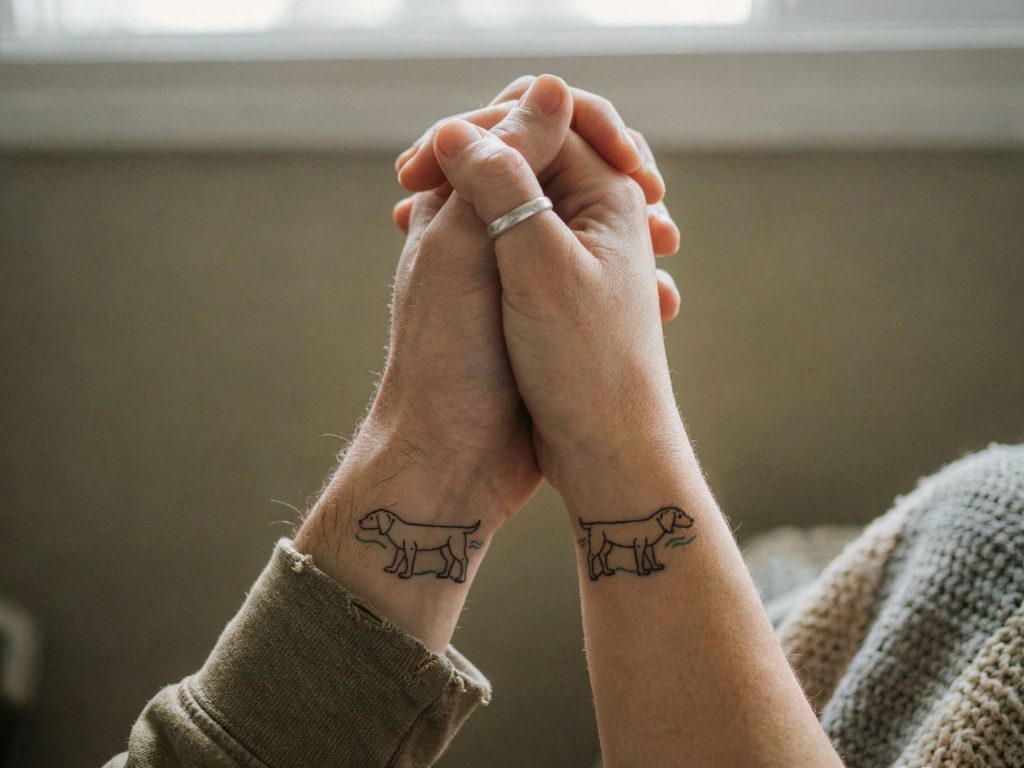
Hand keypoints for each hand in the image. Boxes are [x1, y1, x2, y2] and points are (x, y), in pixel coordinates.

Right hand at [432, 77, 688, 494]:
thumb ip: (504, 186)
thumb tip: (458, 125)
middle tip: (409, 184)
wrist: (604, 451)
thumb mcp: (537, 266)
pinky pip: (509, 238)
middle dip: (467, 158)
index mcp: (608, 195)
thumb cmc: (580, 365)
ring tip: (411, 215)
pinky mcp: (552, 289)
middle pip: (525, 153)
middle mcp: (595, 216)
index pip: (538, 120)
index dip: (471, 132)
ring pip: (512, 196)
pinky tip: (433, 251)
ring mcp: (573, 253)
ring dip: (464, 196)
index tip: (412, 171)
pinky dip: (472, 234)